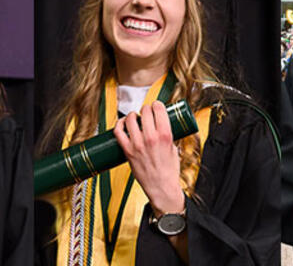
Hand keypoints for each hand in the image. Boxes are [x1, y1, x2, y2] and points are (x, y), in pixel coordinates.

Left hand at [114, 101, 184, 215]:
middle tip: (147, 112)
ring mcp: (137, 144)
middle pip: (145, 111)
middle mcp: (151, 137)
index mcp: (165, 135)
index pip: (158, 109)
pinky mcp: (128, 151)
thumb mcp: (174, 148)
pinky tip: (123, 122)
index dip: (156, 104)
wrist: (161, 187)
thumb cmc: (169, 170)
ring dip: (133, 115)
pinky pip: (119, 132)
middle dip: (146, 109)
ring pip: (131, 119)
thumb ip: (167, 136)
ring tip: (135, 117)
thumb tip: (161, 126)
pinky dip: (119, 124)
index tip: (156, 106)